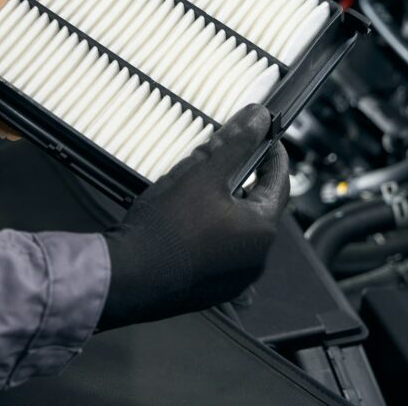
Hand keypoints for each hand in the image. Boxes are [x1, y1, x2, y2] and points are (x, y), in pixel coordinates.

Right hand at [98, 104, 289, 329]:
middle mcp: (255, 258)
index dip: (273, 155)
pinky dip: (209, 232)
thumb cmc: (164, 230)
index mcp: (261, 229)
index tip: (266, 139)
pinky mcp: (210, 288)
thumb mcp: (203, 174)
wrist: (129, 276)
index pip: (279, 182)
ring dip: (223, 207)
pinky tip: (185, 222)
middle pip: (256, 206)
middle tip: (222, 160)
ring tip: (196, 191)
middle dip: (241, 181)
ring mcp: (233, 278)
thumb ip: (235, 144)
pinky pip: (218, 252)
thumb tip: (258, 120)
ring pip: (235, 230)